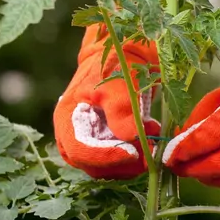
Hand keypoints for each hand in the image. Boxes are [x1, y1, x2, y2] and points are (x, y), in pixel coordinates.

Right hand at [53, 23, 160, 178]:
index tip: (132, 152)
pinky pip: (117, 161)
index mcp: (67, 117)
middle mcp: (74, 134)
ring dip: (130, 162)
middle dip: (121, 163)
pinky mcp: (106, 143)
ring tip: (151, 139)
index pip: (79, 150)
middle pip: (91, 165)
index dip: (104, 156)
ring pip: (106, 168)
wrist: (125, 52)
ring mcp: (90, 140)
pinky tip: (150, 138)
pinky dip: (134, 156)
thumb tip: (129, 139)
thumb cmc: (118, 62)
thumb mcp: (120, 82)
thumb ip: (122, 110)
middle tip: (148, 151)